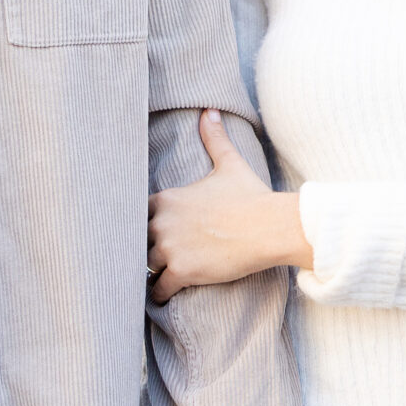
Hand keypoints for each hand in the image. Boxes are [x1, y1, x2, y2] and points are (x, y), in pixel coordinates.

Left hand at [147, 110, 311, 302]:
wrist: (269, 226)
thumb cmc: (250, 195)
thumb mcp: (229, 164)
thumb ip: (214, 138)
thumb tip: (210, 110)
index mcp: (167, 198)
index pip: (136, 212)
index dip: (138, 222)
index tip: (140, 231)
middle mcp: (162, 222)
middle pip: (136, 240)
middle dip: (140, 248)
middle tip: (140, 257)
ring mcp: (170, 248)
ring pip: (145, 265)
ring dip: (147, 272)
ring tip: (147, 279)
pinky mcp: (183, 271)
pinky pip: (158, 287)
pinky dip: (158, 293)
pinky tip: (160, 295)